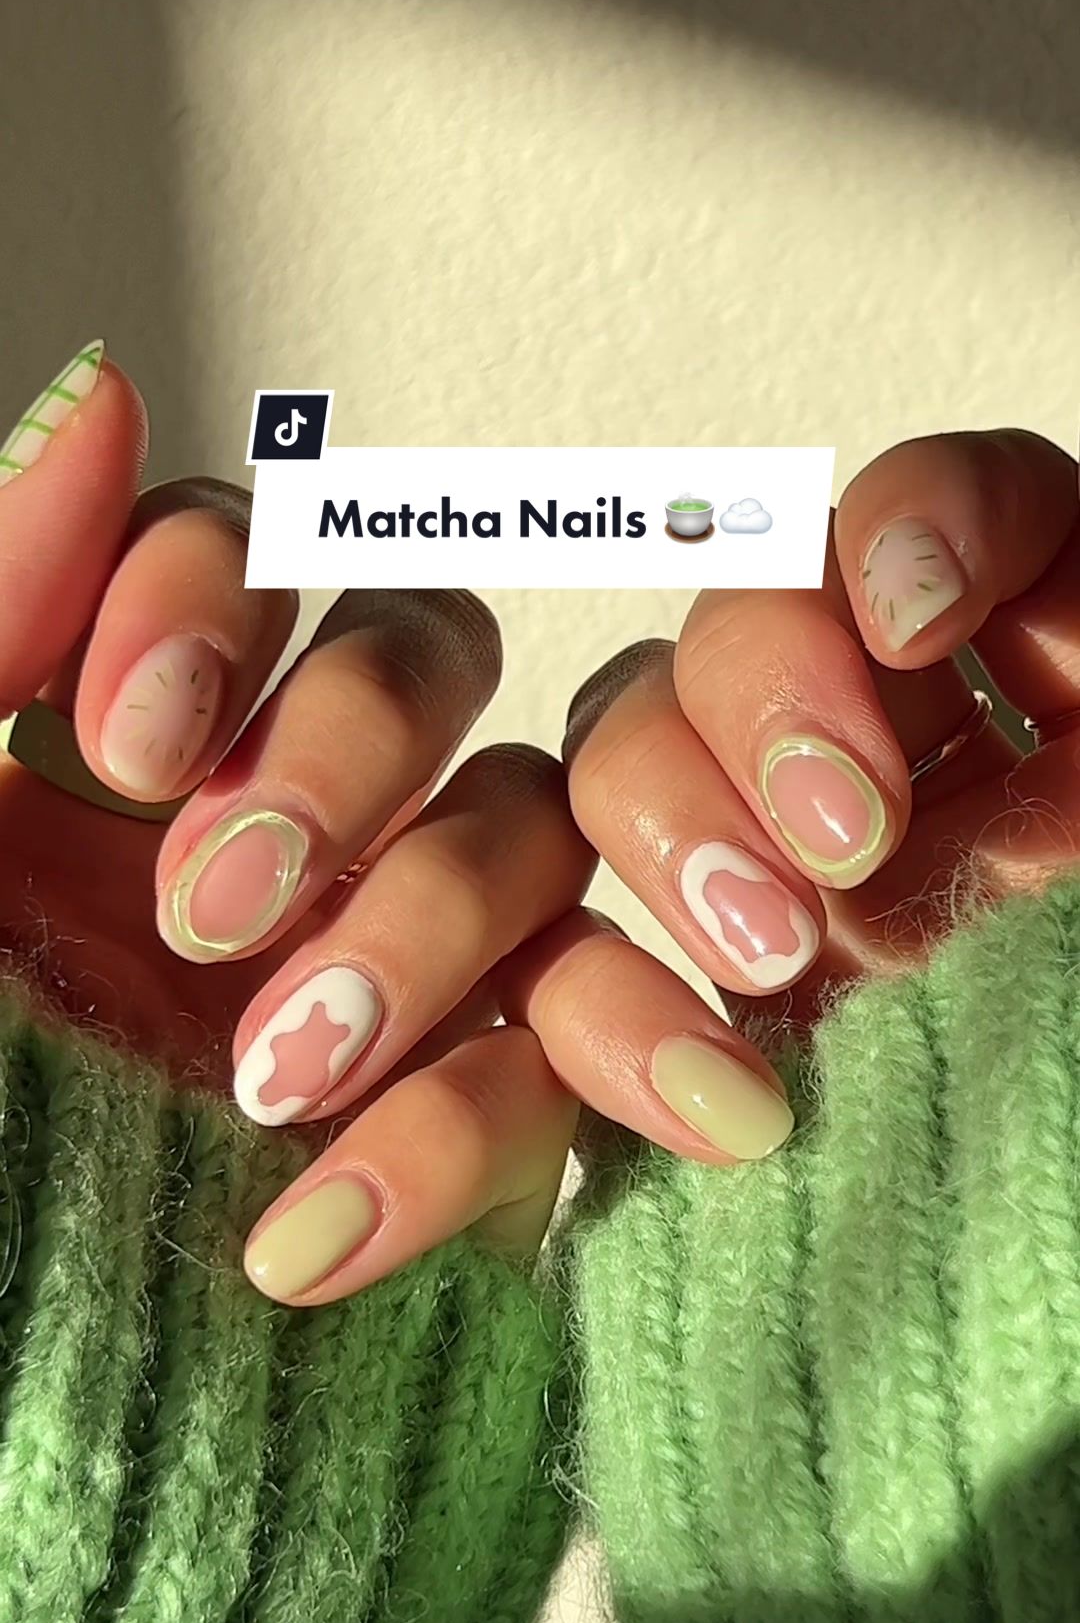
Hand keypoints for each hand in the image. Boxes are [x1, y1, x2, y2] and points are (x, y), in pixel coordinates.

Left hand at [0, 344, 594, 1301]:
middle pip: (436, 671)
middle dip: (352, 761)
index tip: (127, 748)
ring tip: (278, 1081)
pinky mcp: (476, 1147)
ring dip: (428, 935)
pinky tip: (316, 1231)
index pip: (261, 558)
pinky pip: (559, 1082)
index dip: (226, 601)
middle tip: (209, 919)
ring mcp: (397, 984)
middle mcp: (286, 840)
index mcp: (130, 760)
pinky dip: (466, 1135)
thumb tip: (112, 391)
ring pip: (534, 852)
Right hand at [518, 429, 1079, 1164]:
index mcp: (1036, 656)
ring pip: (621, 761)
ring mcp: (779, 858)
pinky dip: (610, 1021)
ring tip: (776, 957)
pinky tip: (722, 1101)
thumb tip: (928, 861)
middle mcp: (890, 730)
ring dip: (671, 834)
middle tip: (845, 837)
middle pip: (739, 620)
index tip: (920, 619)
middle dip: (757, 704)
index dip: (909, 523)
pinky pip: (575, 974)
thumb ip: (1058, 809)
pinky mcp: (708, 998)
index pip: (948, 510)